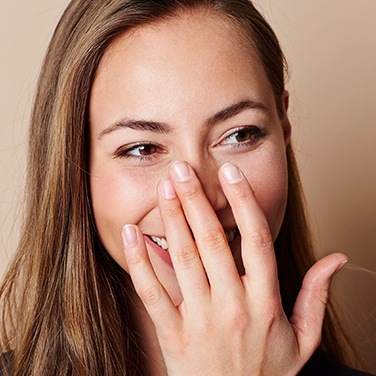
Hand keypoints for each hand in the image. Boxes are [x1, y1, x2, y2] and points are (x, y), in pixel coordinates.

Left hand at [122, 161, 346, 374]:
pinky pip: (153, 293)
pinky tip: (131, 232)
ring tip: (163, 188)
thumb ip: (317, 295)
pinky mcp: (173, 335)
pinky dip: (141, 261)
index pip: (256, 240)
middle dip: (197, 201)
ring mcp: (201, 321)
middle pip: (213, 242)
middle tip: (183, 169)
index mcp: (265, 301)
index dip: (244, 202)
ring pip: (183, 260)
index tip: (230, 172)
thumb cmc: (268, 372)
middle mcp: (233, 306)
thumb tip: (336, 259)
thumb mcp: (303, 337)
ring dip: (172, 220)